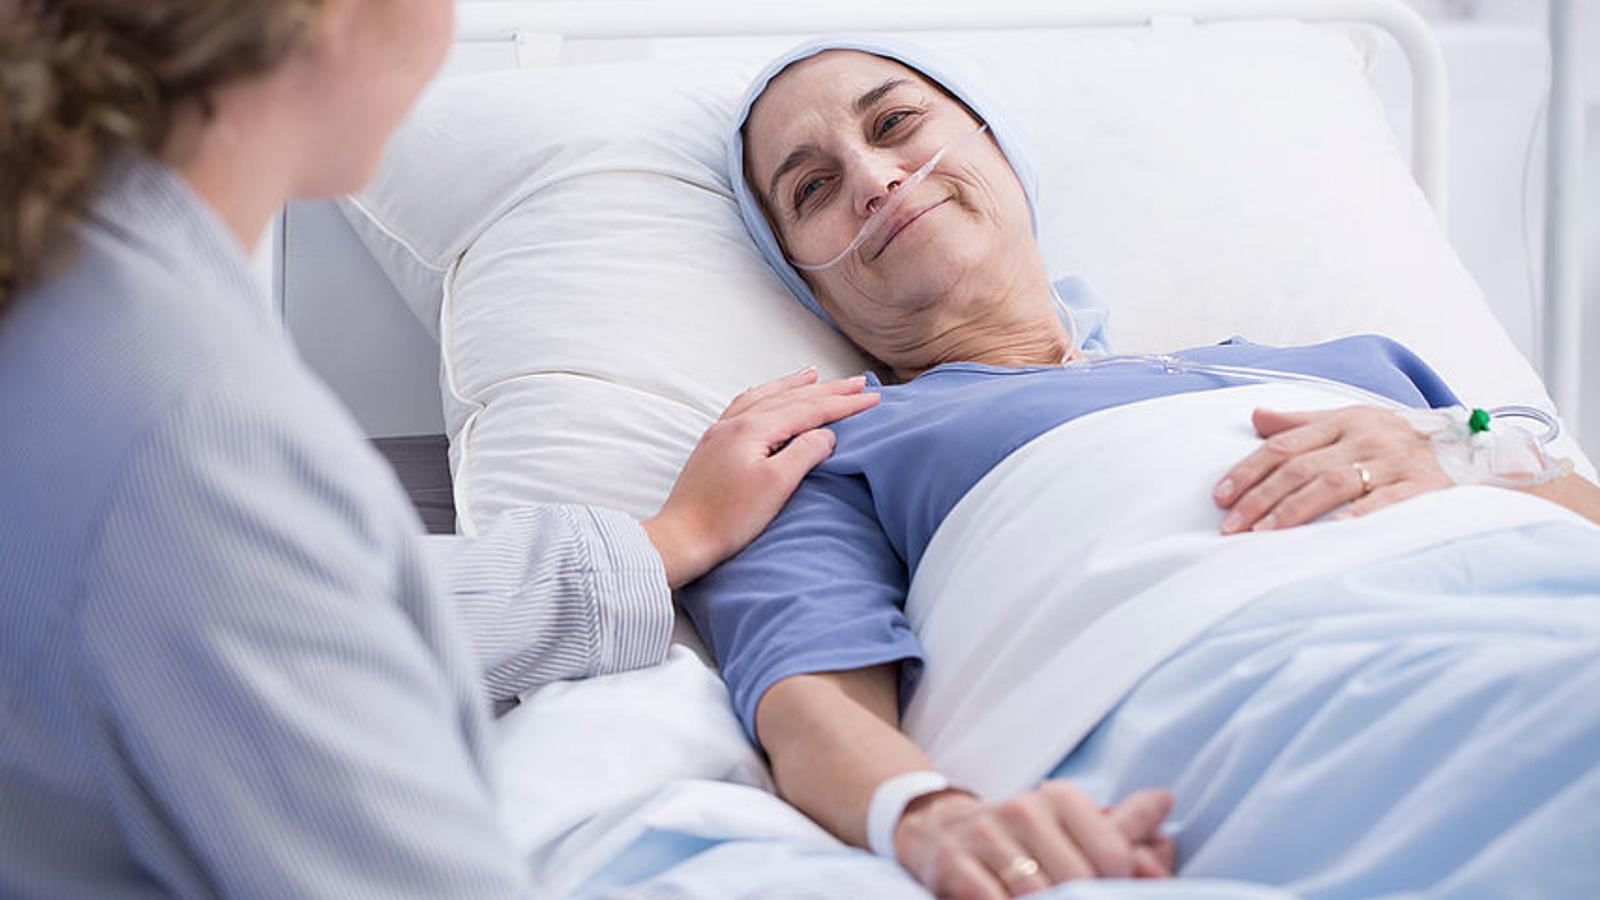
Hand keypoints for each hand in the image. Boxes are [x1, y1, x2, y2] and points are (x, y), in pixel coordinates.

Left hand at [644, 366, 878, 587]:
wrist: (681, 539)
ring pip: (765, 397)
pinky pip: (745, 407)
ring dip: (793, 385)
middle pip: (789, 397)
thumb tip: (826, 434)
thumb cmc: (728, 518)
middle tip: (858, 382)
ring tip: (814, 375)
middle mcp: (734, 422)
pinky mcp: (712, 447)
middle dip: (827, 390)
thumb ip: (805, 453)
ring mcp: (720, 433)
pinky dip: (766, 396)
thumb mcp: (776, 485)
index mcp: (752, 429)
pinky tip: (769, 398)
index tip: (873, 397)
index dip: (844, 404)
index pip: (809, 409)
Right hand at [894, 783, 1174, 898]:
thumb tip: (1166, 805)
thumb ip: (1124, 828)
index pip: (1113, 854)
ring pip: (1037, 893)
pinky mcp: (953, 864)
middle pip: (1077, 879)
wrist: (940, 831)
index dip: (1119, 886)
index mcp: (1060, 798)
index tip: (1111, 891)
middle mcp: (1023, 809)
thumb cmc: (1024, 837)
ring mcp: (984, 835)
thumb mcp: (1073, 825)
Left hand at [1214, 406, 1451, 533]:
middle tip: (1231, 525)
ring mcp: (1396, 461)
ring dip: (1294, 510)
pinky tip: (1328, 532)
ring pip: (1333, 483)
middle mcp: (1367, 437)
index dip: (1248, 470)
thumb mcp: (1355, 421)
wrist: (1478, 455)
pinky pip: (1386, 501)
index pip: (1284, 444)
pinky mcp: (1424, 486)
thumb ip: (1303, 423)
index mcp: (1346, 420)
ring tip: (1264, 535)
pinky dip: (1356, 515)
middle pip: (1301, 467)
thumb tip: (1255, 417)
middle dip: (1260, 497)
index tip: (1221, 496)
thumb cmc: (1403, 442)